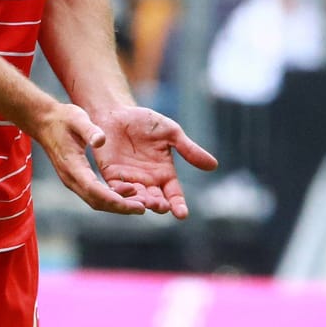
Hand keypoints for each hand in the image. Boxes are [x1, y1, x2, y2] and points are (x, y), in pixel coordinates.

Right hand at [27, 102, 144, 215]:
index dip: (115, 199)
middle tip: (142, 209)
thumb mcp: (77, 118)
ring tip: (139, 203)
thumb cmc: (63, 119)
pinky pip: (94, 194)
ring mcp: (72, 180)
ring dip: (116, 204)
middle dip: (120, 207)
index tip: (133, 203)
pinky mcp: (76, 179)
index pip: (94, 190)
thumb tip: (101, 140)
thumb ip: (89, 130)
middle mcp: (71, 178)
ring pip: (96, 201)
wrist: (45, 122)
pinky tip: (127, 192)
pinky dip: (111, 197)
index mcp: (72, 166)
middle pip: (97, 201)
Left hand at [91, 106, 219, 218]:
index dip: (178, 204)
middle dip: (159, 205)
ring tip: (147, 204)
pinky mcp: (112, 175)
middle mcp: (148, 181)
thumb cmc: (146, 122)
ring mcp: (130, 179)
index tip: (182, 214)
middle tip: (162, 206)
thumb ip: (189, 150)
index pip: (174, 194)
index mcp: (165, 173)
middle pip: (156, 200)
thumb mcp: (171, 133)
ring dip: (142, 202)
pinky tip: (128, 192)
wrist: (118, 112)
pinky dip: (122, 193)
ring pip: (137, 198)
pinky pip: (117, 189)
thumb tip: (214, 165)